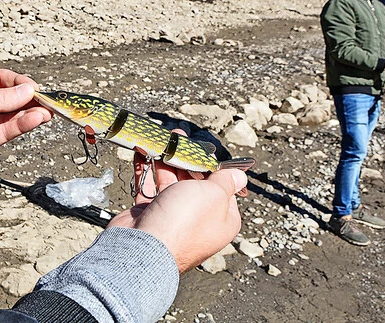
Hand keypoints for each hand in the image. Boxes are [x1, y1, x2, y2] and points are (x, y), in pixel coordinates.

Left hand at [0, 69, 51, 204]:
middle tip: (48, 100)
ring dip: (30, 113)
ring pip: (11, 116)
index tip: (33, 87)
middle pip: (9, 98)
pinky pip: (7, 133)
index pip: (0, 80)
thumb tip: (27, 92)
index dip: (18, 83)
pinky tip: (36, 119)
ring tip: (48, 111)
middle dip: (28, 98)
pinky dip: (22, 126)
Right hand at [108, 133, 247, 272]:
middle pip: (195, 183)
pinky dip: (145, 170)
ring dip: (165, 161)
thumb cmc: (183, 224)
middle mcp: (198, 220)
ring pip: (170, 183)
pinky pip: (148, 188)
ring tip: (162, 141)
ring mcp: (172, 218)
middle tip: (179, 138)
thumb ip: (226, 181)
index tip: (205, 150)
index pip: (223, 188)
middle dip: (187, 159)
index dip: (214, 167)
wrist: (143, 247)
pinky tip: (143, 154)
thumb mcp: (215, 195)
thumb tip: (240, 176)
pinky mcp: (150, 215)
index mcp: (222, 219)